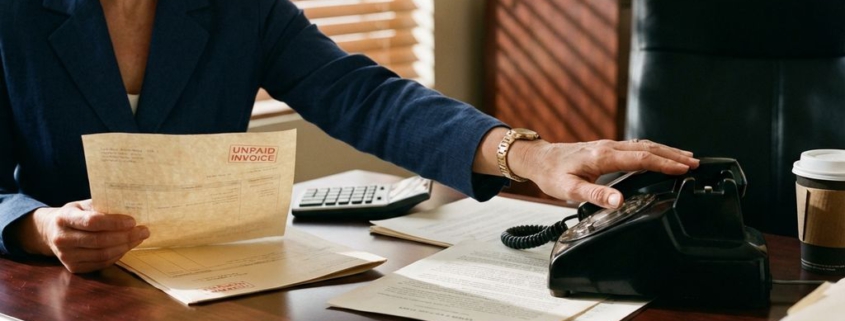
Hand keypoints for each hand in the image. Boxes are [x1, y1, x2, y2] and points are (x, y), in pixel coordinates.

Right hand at [12, 200, 149, 272]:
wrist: (51, 232)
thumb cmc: (75, 214)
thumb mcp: (83, 205)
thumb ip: (102, 207)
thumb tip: (131, 209)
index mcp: (64, 218)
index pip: (92, 222)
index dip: (114, 223)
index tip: (133, 221)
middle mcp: (62, 238)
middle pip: (100, 240)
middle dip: (126, 236)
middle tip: (144, 231)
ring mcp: (66, 256)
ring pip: (102, 254)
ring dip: (124, 247)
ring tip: (138, 238)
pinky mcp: (73, 267)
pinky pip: (100, 263)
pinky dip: (117, 255)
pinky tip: (126, 247)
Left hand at [514, 138, 698, 207]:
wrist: (538, 159)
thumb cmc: (552, 173)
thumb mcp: (569, 189)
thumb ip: (595, 195)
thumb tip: (618, 201)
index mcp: (603, 156)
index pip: (641, 158)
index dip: (664, 163)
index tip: (684, 168)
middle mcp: (609, 147)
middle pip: (648, 148)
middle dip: (673, 155)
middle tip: (695, 163)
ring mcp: (608, 146)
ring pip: (643, 145)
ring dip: (665, 151)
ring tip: (686, 158)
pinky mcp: (606, 148)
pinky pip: (635, 146)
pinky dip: (653, 150)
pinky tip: (659, 155)